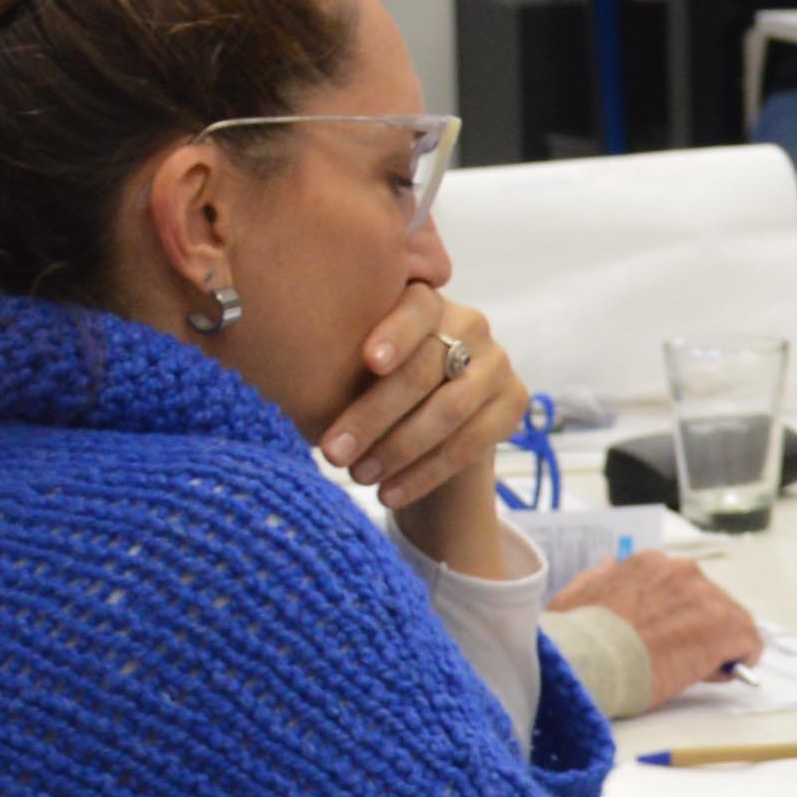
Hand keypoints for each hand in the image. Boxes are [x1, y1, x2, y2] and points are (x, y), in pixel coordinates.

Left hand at [324, 286, 526, 555]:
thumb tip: (282, 373)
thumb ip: (340, 356)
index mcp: (428, 302)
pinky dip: (425, 474)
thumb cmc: (376, 387)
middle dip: (373, 415)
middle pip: (424, 370)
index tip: (369, 361)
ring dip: (398, 449)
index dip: (395, 333)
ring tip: (357, 476)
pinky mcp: (514, 402)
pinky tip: (390, 494)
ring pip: (448, 410)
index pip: (417, 309)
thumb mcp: (358, 366)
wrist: (431, 425)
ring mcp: (497, 363)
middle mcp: (472, 324)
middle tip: (331, 451)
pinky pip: (471, 443)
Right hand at [555, 548, 760, 696]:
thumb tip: (611, 569)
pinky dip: (741, 657)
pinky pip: (748, 641)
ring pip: (729, 620)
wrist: (588, 662)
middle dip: (699, 627)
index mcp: (648, 564)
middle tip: (682, 657)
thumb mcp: (576, 597)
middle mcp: (680, 571)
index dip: (677, 614)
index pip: (678, 585)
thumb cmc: (576, 639)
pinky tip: (724, 672)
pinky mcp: (725, 627)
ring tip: (699, 668)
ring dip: (719, 642)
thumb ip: (599, 580)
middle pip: (708, 600)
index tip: (668, 636)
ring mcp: (705, 597)